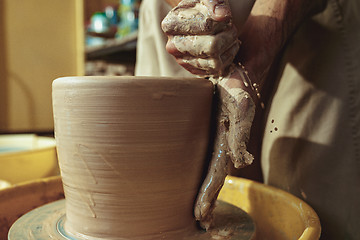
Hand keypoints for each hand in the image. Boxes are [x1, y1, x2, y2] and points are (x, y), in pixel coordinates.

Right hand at [162, 0, 238, 76]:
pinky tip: (226, 46)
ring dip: (229, 46)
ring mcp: (182, 61)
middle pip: (212, 46)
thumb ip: (214, 1)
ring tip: (229, 35)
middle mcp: (172, 46)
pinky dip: (227, 57)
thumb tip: (222, 15)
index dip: (221, 21)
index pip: (206, 26)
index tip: (222, 16)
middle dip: (228, 35)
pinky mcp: (193, 71)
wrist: (205, 21)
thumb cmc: (204, 8)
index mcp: (170, 24)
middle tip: (230, 26)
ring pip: (215, 60)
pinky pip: (216, 69)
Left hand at [162, 0, 255, 228]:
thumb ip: (240, 136)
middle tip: (197, 219)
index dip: (209, 195)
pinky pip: (201, 153)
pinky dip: (197, 169)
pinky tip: (188, 175)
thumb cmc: (239, 87)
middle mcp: (221, 144)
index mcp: (227, 143)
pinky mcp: (207, 129)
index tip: (200, 215)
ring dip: (202, 189)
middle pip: (212, 178)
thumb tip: (242, 163)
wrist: (237, 68)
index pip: (217, 175)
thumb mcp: (241, 108)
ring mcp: (215, 138)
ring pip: (207, 169)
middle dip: (205, 199)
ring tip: (194, 208)